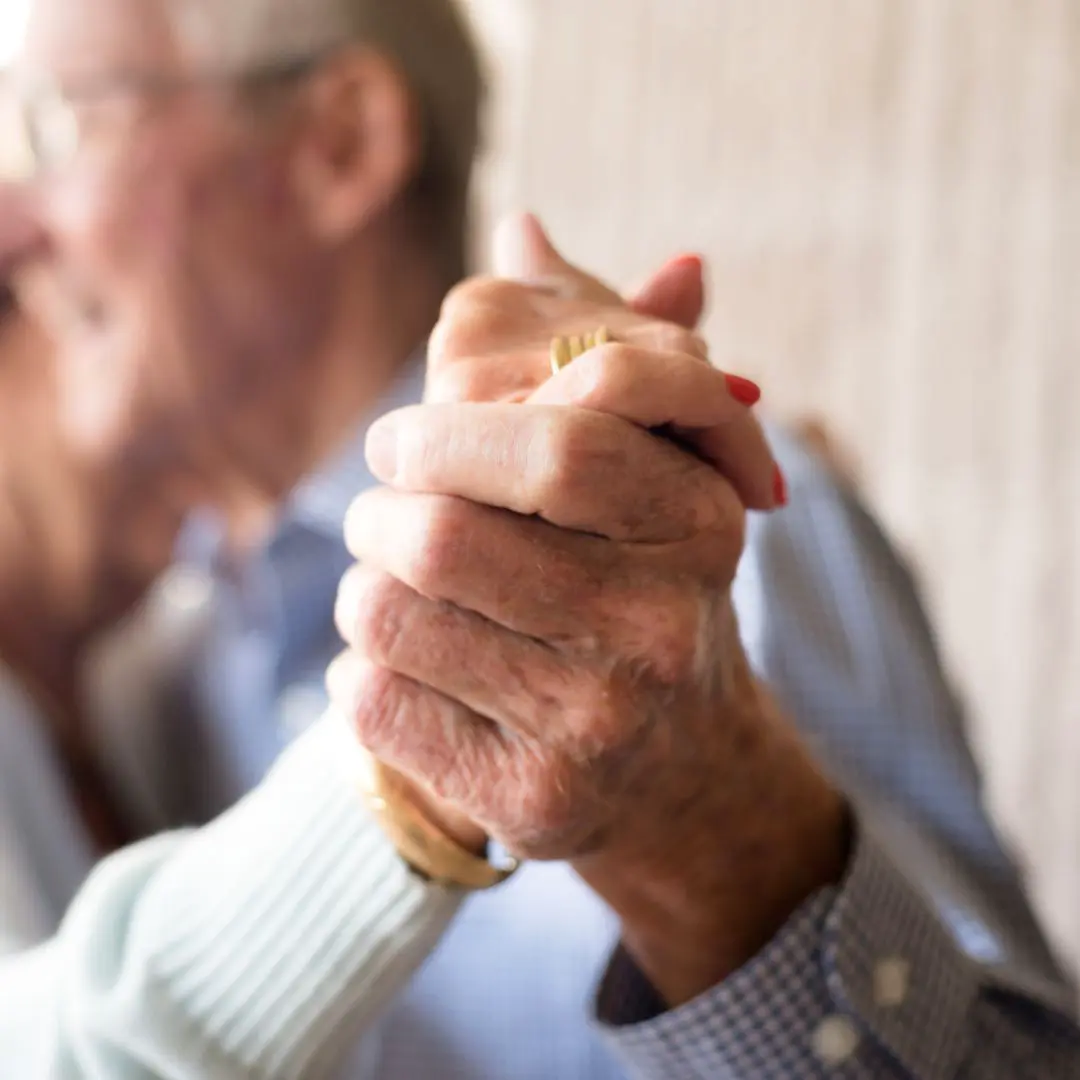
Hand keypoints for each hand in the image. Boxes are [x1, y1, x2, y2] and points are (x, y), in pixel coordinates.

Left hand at [330, 216, 846, 1002]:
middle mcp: (661, 625)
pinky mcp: (535, 801)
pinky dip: (357, 674)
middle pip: (444, 529)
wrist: (677, 771)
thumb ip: (590, 348)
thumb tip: (524, 222)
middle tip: (381, 510)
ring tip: (392, 588)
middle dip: (381, 507)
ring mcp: (600, 722)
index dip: (449, 425)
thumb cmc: (640, 591)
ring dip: (363, 587)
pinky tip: (405, 672)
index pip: (562, 436)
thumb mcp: (647, 473)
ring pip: (390, 612)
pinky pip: (374, 701)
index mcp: (697, 522)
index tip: (403, 436)